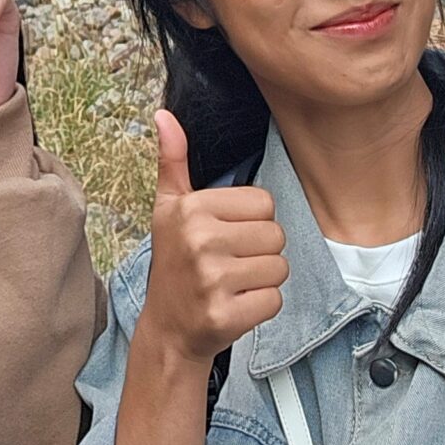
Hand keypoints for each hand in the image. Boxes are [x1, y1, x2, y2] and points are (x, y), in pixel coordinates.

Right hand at [132, 112, 287, 369]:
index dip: (251, 222)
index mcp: (191, 208)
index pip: (264, 203)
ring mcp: (212, 279)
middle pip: (276, 234)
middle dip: (261, 251)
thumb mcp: (168, 209)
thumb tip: (164, 114)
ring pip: (280, 268)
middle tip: (230, 264)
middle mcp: (200, 240)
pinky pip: (274, 300)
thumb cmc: (174, 263)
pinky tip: (236, 305)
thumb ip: (173, 161)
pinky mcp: (225, 314)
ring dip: (264, 279)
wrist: (167, 330)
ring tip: (233, 284)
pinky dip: (262, 306)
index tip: (225, 237)